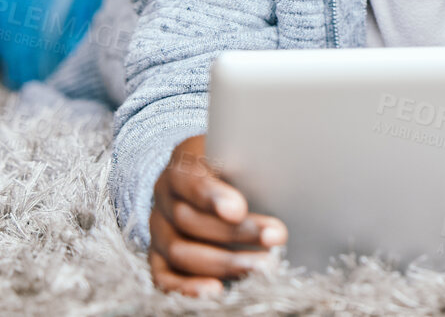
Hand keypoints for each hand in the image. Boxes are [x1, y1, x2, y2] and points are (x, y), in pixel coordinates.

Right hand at [148, 135, 287, 295]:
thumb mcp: (239, 154)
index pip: (189, 180)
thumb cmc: (234, 166)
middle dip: (236, 233)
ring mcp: (158, 231)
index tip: (239, 209)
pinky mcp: (158, 257)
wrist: (205, 181)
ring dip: (224, 262)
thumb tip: (286, 170)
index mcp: (181, 167)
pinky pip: (164, 277)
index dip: (212, 197)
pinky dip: (188, 287)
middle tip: (275, 238)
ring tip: (262, 266)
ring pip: (181, 252)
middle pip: (190, 220)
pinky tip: (217, 290)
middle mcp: (164, 199)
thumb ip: (251, 163)